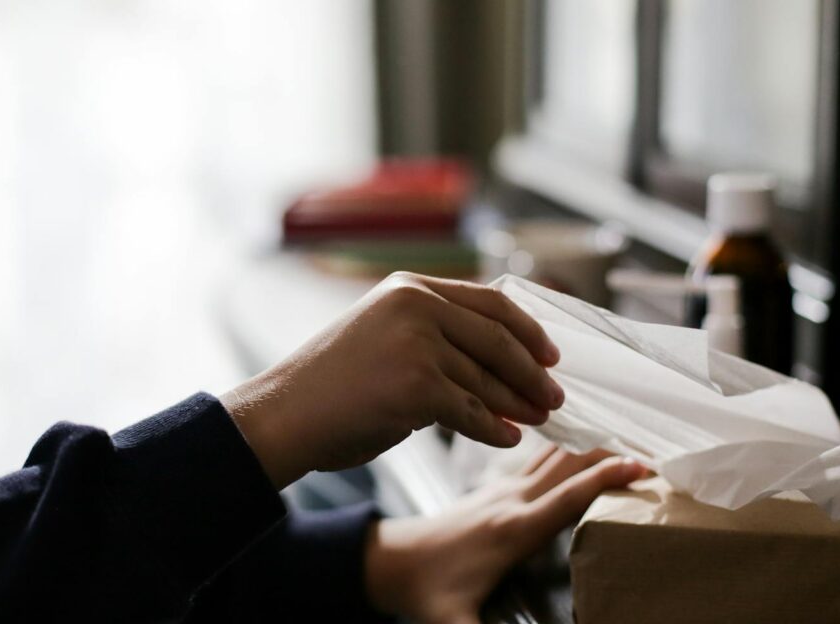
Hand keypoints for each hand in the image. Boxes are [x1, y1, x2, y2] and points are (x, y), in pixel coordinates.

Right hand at [221, 272, 563, 488]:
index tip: (550, 354)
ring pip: (487, 380)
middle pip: (498, 340)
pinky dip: (494, 430)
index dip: (528, 330)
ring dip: (518, 404)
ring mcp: (418, 344)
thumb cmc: (332, 384)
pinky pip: (472, 412)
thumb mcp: (383, 334)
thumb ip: (432, 332)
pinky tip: (506, 439)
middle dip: (532, 372)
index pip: (491, 300)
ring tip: (535, 419)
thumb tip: (494, 356)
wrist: (286, 413)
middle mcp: (417, 306)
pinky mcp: (418, 386)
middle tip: (553, 395)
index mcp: (410, 286)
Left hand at [364, 445, 647, 623]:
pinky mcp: (500, 489)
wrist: (393, 560)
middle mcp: (511, 501)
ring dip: (595, 445)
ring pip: (558, 454)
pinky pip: (544, 458)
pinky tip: (590, 446)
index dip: (605, 479)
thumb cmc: (427, 592)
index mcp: (511, 530)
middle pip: (570, 463)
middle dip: (613, 452)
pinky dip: (572, 449)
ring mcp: (505, 490)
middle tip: (659, 451)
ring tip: (636, 442)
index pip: (566, 496)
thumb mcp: (454, 622)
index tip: (642, 467)